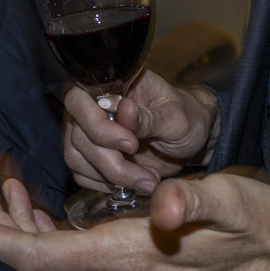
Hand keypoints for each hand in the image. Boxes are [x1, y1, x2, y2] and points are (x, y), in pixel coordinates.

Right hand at [64, 72, 218, 195]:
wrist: (193, 139)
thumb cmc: (187, 118)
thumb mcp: (176, 118)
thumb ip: (148, 117)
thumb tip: (124, 109)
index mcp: (111, 85)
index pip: (78, 100)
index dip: (98, 126)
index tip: (131, 144)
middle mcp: (92, 106)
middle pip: (77, 135)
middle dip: (111, 161)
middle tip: (147, 174)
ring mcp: (89, 131)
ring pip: (76, 158)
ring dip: (112, 176)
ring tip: (148, 180)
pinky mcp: (90, 155)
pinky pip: (82, 174)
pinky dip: (107, 184)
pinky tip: (136, 182)